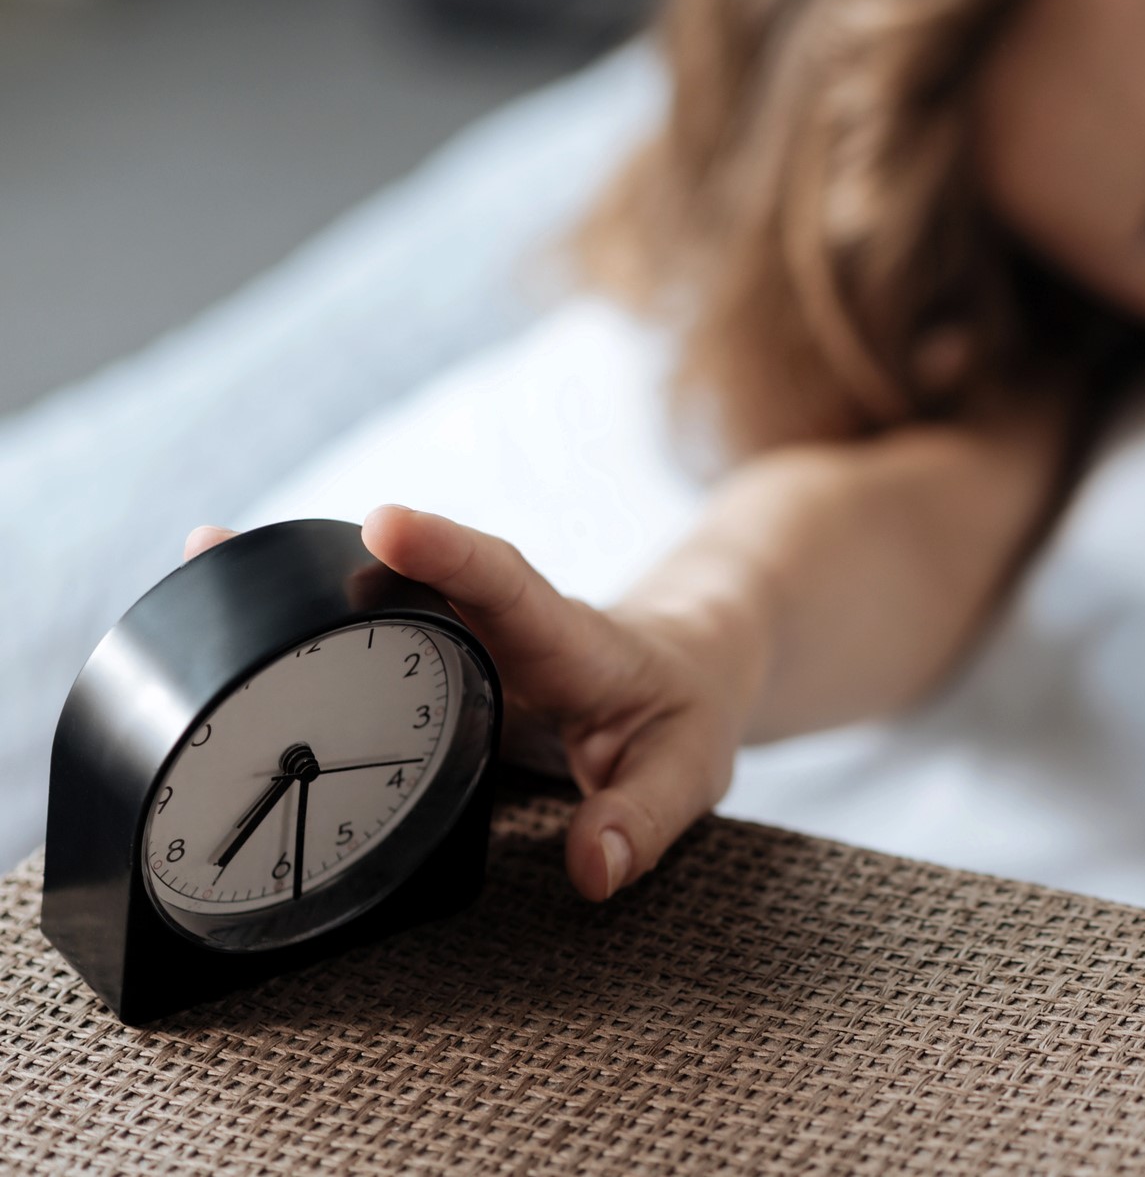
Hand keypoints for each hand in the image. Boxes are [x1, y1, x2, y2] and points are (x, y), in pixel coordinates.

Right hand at [185, 507, 769, 900]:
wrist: (684, 668)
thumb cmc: (683, 715)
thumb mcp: (692, 770)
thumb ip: (644, 818)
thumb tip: (591, 870)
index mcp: (567, 639)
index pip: (508, 584)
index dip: (447, 553)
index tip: (384, 524)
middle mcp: (503, 625)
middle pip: (415, 579)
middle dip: (330, 562)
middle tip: (227, 549)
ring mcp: (463, 638)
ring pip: (380, 598)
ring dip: (298, 581)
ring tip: (202, 562)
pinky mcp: (436, 660)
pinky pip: (372, 631)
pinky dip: (305, 621)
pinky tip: (225, 609)